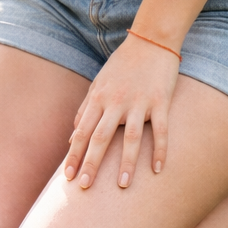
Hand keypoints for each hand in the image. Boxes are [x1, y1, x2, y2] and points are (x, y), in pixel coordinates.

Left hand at [63, 35, 179, 189]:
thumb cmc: (122, 65)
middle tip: (84, 187)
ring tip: (121, 185)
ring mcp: (138, 102)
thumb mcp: (98, 84)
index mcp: (98, 98)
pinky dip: (159, 150)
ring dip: (125, 162)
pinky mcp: (160, 101)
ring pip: (129, 137)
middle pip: (100, 137)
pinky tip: (157, 169)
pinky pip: (160, 129)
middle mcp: (115, 102)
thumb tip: (72, 136)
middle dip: (90, 163)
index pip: (81, 132)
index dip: (74, 155)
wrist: (151, 40)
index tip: (67, 177)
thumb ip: (85, 109)